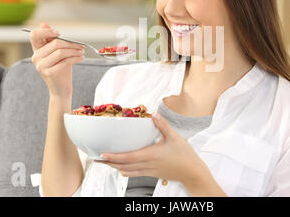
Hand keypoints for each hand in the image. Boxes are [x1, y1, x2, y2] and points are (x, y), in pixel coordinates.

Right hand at [30, 22, 84, 98]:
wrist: (60, 89)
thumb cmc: (60, 68)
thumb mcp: (56, 52)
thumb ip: (51, 40)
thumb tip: (44, 24)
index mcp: (36, 50)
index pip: (34, 35)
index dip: (46, 31)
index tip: (59, 33)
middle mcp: (36, 57)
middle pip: (54, 43)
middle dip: (71, 43)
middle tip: (81, 45)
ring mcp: (41, 66)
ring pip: (60, 52)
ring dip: (74, 50)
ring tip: (82, 52)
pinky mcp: (49, 73)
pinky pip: (65, 61)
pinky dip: (75, 58)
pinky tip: (80, 58)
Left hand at [95, 112, 209, 186]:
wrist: (192, 172)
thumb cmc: (185, 156)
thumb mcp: (175, 137)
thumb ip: (163, 125)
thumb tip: (154, 113)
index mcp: (151, 155)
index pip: (128, 157)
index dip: (114, 156)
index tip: (103, 154)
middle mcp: (147, 165)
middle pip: (123, 166)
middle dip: (109, 163)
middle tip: (97, 159)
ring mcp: (149, 171)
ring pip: (127, 171)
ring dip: (115, 167)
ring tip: (105, 162)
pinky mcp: (152, 174)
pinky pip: (134, 174)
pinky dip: (125, 170)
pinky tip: (122, 167)